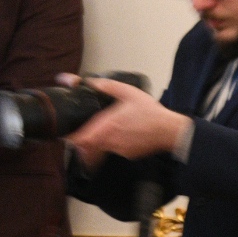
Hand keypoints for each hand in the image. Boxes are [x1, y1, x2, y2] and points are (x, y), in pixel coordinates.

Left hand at [61, 74, 190, 160]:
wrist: (170, 131)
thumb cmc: (150, 112)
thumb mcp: (128, 92)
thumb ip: (107, 86)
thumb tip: (89, 81)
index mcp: (107, 125)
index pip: (81, 139)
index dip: (71, 139)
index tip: (67, 135)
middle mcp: (110, 141)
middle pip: (88, 148)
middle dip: (83, 143)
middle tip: (81, 136)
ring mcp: (119, 150)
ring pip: (101, 150)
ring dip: (99, 144)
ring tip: (103, 136)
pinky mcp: (129, 155)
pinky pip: (116, 151)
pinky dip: (114, 146)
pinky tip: (123, 137)